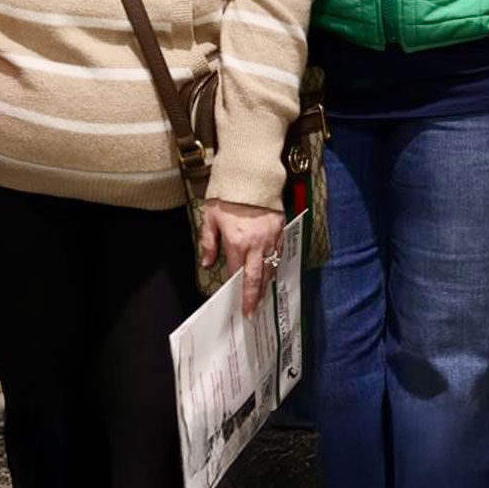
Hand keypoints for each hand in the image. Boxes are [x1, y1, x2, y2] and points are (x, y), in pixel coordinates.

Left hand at [200, 200, 284, 315]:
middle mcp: (256, 244)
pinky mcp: (280, 228)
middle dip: (255, 297)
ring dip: (266, 285)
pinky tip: (272, 273)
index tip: (241, 307)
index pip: (238, 274)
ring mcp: (271, 237)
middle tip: (253, 313)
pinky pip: (279, 252)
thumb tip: (208, 264)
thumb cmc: (227, 195)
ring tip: (263, 298)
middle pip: (257, 278)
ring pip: (270, 267)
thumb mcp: (210, 217)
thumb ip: (209, 243)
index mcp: (237, 243)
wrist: (250, 174)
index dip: (239, 292)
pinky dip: (276, 265)